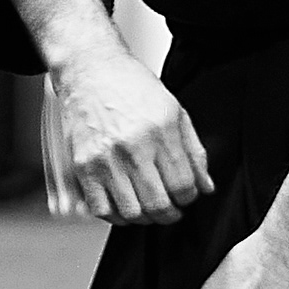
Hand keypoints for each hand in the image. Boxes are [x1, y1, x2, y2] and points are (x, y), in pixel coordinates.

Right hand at [53, 47, 212, 225]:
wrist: (91, 71)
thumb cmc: (131, 86)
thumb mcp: (175, 111)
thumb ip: (193, 151)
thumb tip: (205, 185)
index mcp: (160, 132)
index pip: (183, 186)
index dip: (189, 198)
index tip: (185, 196)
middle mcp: (133, 147)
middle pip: (158, 204)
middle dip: (170, 214)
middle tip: (170, 209)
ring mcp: (105, 158)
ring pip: (131, 212)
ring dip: (144, 218)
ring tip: (147, 207)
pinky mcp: (83, 166)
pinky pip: (100, 208)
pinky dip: (115, 215)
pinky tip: (122, 205)